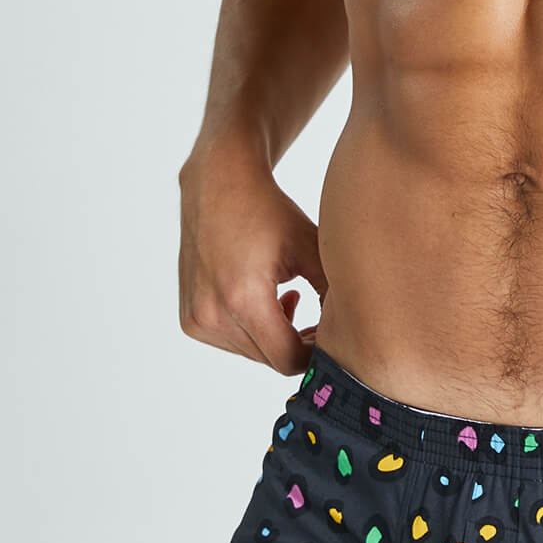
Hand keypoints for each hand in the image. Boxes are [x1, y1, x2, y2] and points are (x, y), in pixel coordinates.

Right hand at [178, 148, 326, 374]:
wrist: (218, 183)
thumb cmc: (269, 212)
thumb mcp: (313, 250)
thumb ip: (334, 295)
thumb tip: (352, 334)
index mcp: (242, 298)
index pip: (287, 359)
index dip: (315, 354)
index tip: (331, 336)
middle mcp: (211, 313)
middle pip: (270, 359)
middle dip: (298, 345)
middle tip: (318, 319)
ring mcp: (196, 318)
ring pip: (253, 354)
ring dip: (276, 337)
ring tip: (290, 300)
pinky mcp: (190, 317)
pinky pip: (232, 342)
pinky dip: (253, 330)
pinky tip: (266, 301)